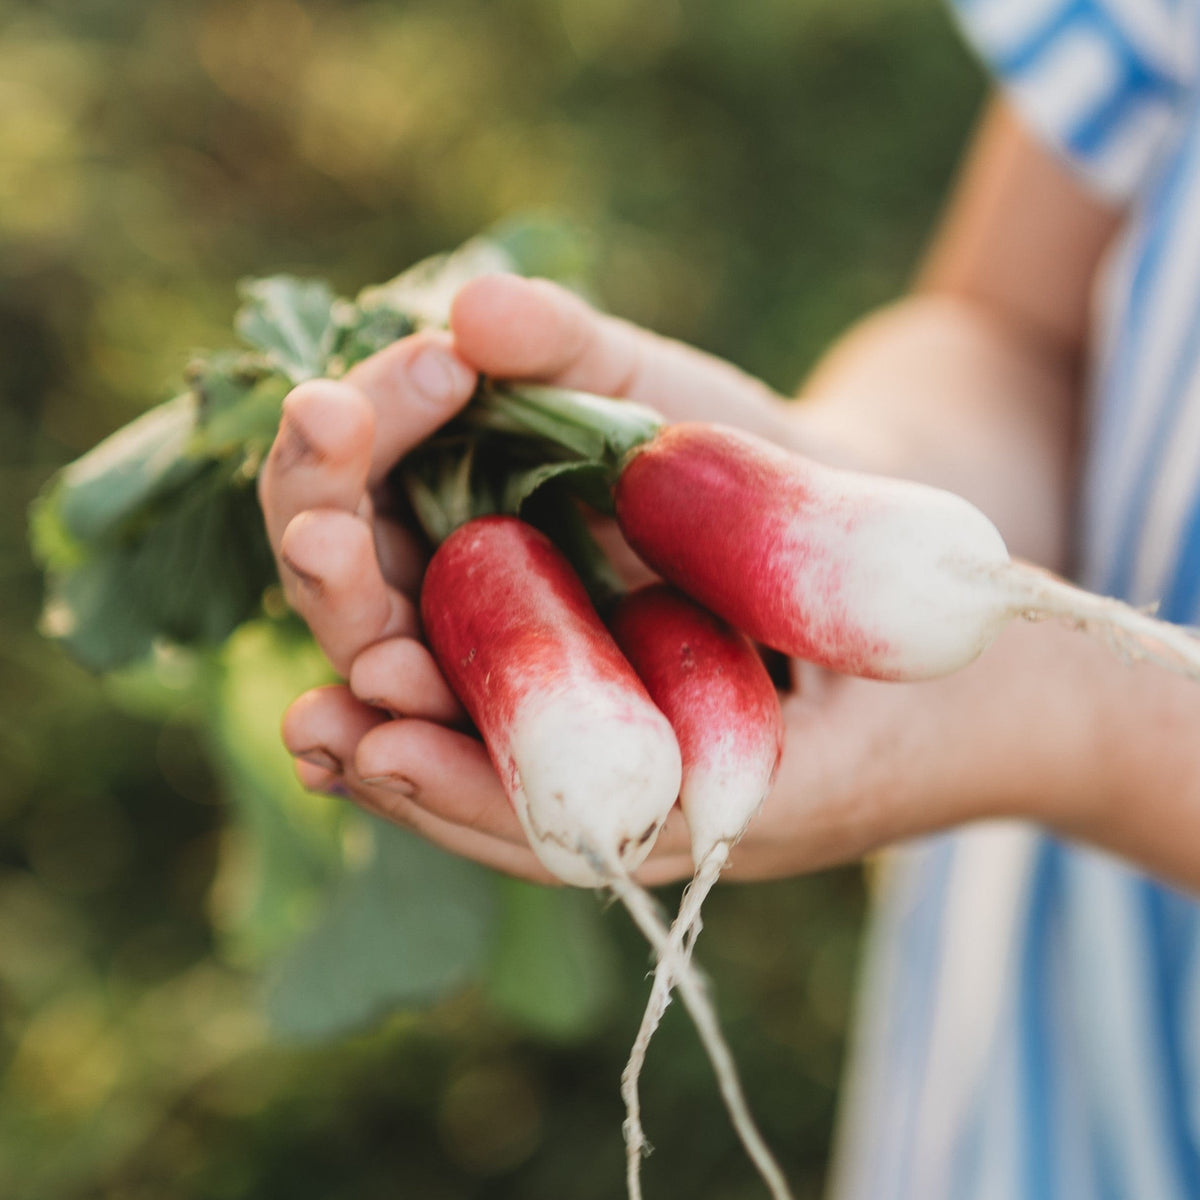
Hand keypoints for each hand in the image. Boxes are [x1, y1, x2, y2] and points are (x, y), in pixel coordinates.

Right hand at [261, 273, 796, 882]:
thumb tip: (471, 306)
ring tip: (322, 685)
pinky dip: (435, 784)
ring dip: (362, 701)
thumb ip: (565, 350)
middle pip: (358, 609)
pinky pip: (495, 794)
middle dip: (327, 571)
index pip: (353, 496)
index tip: (363, 398)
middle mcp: (462, 622)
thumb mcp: (651, 396)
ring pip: (406, 714)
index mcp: (452, 524)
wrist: (870, 570)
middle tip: (318, 532)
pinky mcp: (593, 781)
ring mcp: (517, 709)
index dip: (332, 457)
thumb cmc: (742, 477)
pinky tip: (378, 760)